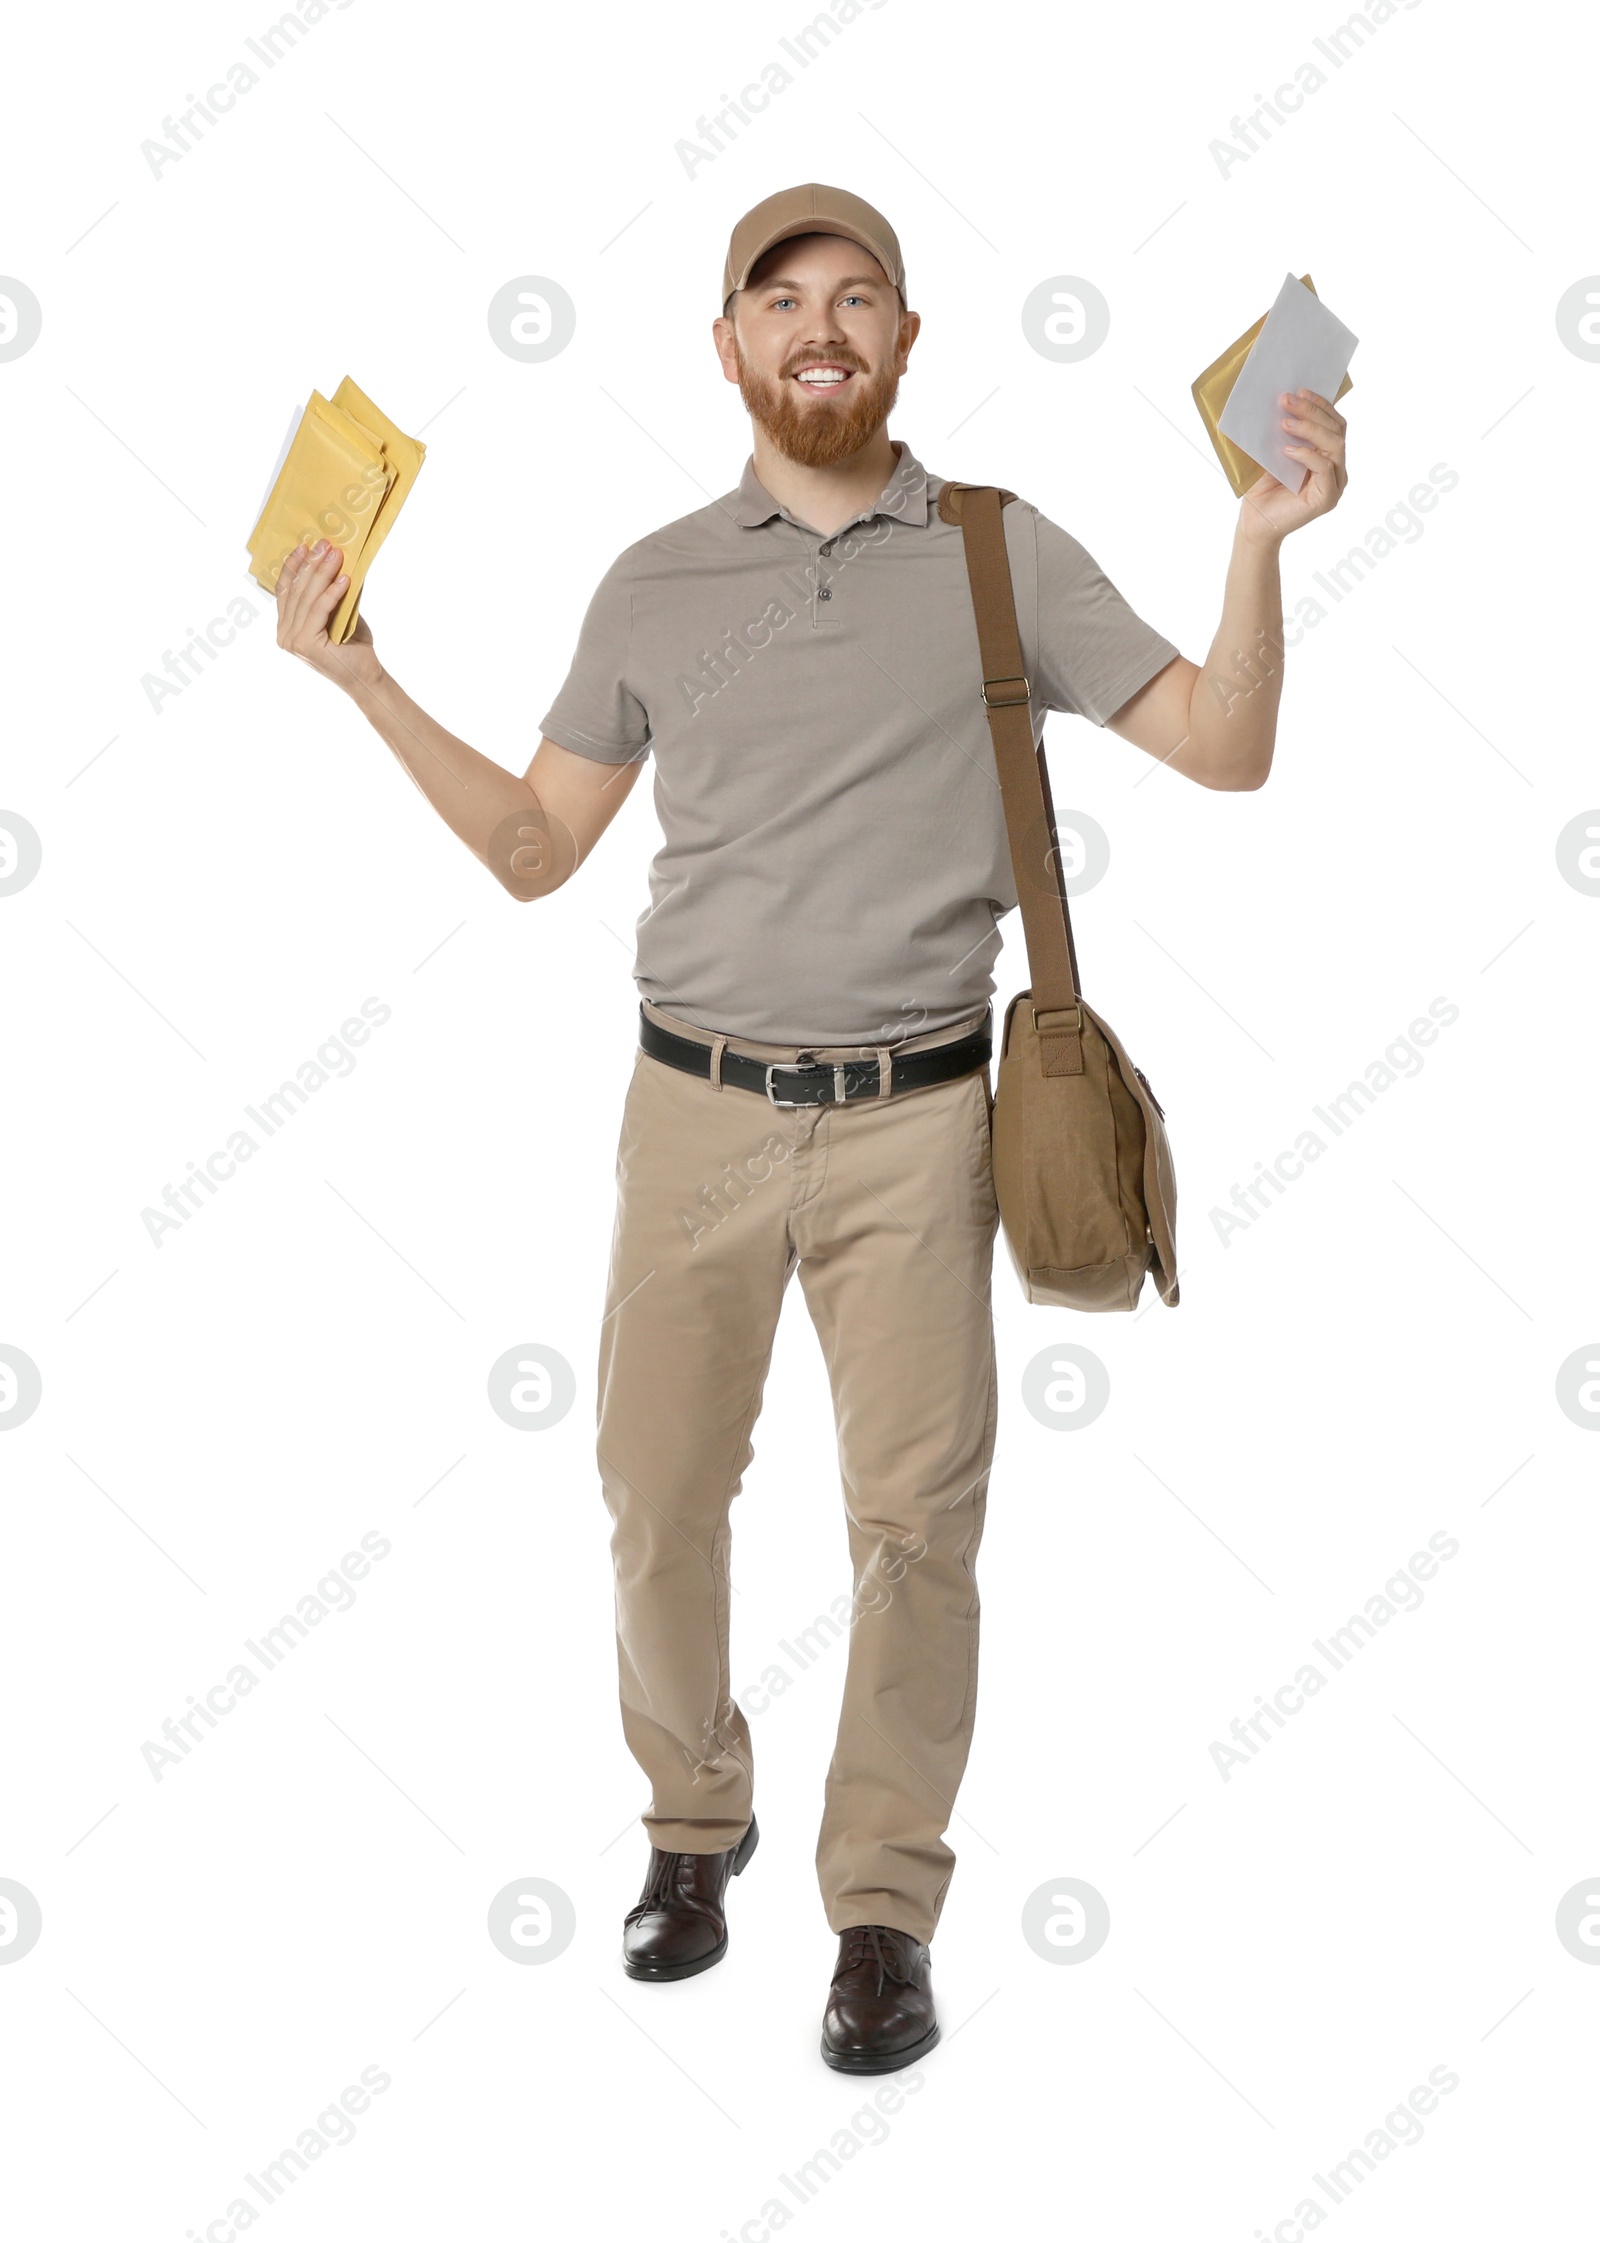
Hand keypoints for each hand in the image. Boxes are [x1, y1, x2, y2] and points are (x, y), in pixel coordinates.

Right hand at [275, 538, 382, 693]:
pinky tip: (345, 579)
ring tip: (337, 555)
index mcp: (286, 627)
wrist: (367, 677)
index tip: (304, 546)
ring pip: (307, 598)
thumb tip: (334, 559)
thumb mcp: (339, 613)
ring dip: (323, 573)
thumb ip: (330, 593)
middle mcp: (284, 635)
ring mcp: (292, 640)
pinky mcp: (305, 644)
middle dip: (311, 564)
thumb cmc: (354, 647)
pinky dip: (332, 592)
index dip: (294, 566)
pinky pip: (319, 610)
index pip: (285, 591)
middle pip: (297, 591)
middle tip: (325, 544)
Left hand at [1237, 388, 1347, 547]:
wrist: (1253, 522)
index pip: (1333, 422)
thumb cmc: (1261, 488)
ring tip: (1285, 423)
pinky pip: (1325, 468)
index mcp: (1327, 453)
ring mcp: (1335, 483)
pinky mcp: (1328, 498)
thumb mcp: (1271, 452)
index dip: (1320, 404)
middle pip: (1336, 429)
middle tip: (1287, 400)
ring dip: (1310, 429)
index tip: (1300, 390)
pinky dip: (1307, 455)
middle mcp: (1336, 467)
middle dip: (1312, 411)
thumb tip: (1280, 397)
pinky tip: (1287, 451)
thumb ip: (1282, 430)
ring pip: (1335, 445)